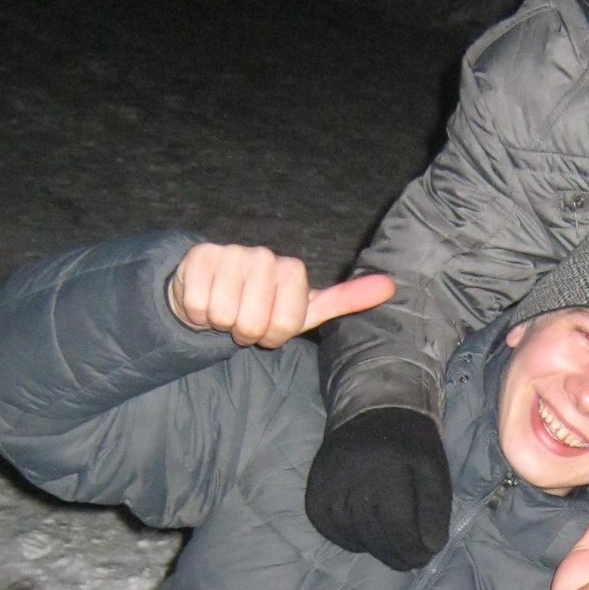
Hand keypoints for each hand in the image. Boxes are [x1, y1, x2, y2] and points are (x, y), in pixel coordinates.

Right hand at [168, 243, 395, 346]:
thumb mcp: (306, 308)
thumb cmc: (263, 304)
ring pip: (224, 315)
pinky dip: (197, 314)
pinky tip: (205, 300)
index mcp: (292, 270)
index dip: (272, 336)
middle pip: (252, 324)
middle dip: (245, 332)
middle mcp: (264, 257)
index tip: (270, 325)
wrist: (213, 288)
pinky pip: (198, 306)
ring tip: (226, 307)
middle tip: (244, 318)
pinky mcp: (199, 256)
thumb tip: (391, 286)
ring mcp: (231, 253)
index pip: (284, 326)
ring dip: (221, 323)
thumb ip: (346, 299)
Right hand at [305, 408, 453, 570]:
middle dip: (396, 555)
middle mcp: (352, 481)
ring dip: (374, 549)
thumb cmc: (407, 441)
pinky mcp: (314, 493)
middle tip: (410, 561)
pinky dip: (349, 540)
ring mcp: (328, 488)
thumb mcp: (433, 467)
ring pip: (353, 536)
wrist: (368, 409)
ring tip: (391, 548)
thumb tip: (431, 547)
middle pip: (375, 537)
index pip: (398, 528)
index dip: (413, 550)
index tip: (424, 558)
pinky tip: (365, 537)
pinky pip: (330, 530)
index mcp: (386, 472)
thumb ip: (436, 508)